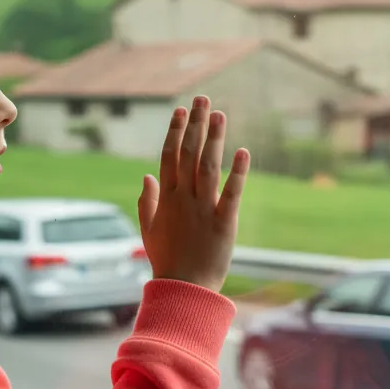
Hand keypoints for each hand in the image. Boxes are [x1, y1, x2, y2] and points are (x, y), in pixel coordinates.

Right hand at [136, 95, 250, 292]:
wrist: (185, 290)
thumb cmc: (167, 261)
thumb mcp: (149, 230)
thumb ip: (146, 202)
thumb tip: (147, 176)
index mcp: (166, 199)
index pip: (169, 156)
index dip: (175, 131)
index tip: (180, 110)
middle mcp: (183, 199)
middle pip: (188, 153)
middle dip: (195, 124)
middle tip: (202, 98)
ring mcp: (203, 209)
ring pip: (207, 166)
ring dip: (214, 138)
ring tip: (219, 114)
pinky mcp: (224, 223)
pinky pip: (231, 193)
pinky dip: (237, 172)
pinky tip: (243, 152)